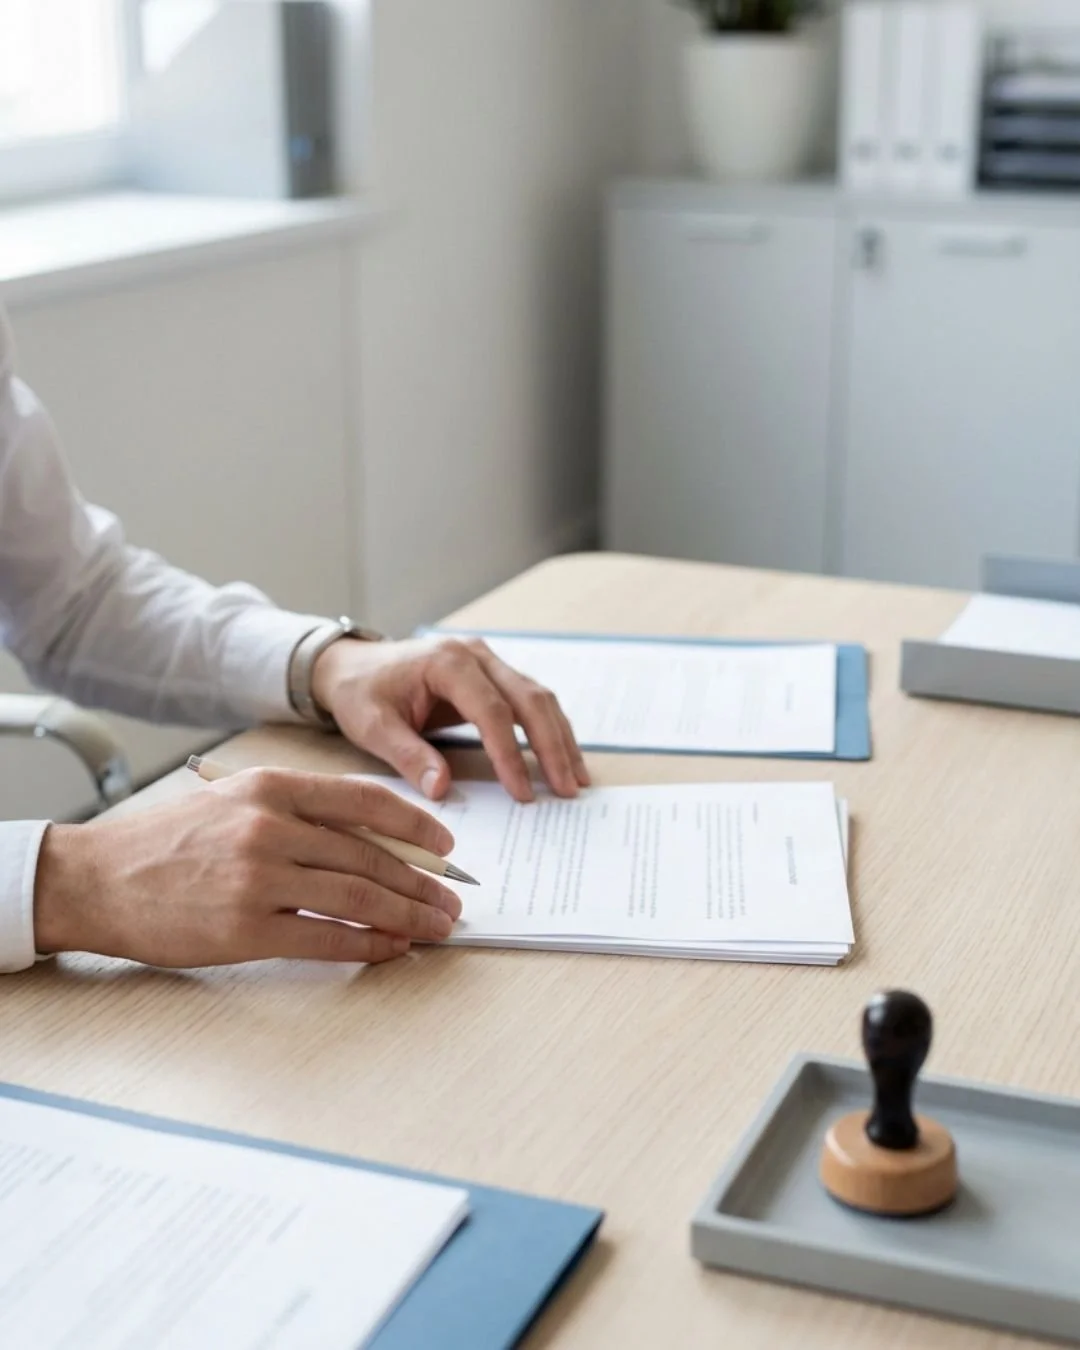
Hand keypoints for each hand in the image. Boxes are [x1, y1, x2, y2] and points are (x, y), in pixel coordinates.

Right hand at [34, 769, 461, 967]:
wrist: (98, 879)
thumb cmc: (170, 840)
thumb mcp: (234, 800)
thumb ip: (299, 811)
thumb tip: (372, 839)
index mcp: (271, 788)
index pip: (365, 801)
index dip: (415, 824)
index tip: (446, 846)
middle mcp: (270, 827)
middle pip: (370, 854)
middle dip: (423, 881)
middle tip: (453, 899)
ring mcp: (259, 879)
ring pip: (358, 895)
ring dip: (407, 914)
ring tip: (436, 927)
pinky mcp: (245, 929)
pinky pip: (326, 938)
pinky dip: (367, 944)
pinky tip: (392, 948)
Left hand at [312, 635, 589, 803]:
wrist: (352, 665)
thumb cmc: (360, 692)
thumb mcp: (372, 727)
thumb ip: (408, 756)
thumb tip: (442, 790)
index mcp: (446, 663)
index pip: (492, 711)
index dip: (510, 754)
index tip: (522, 793)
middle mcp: (475, 655)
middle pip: (529, 699)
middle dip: (551, 746)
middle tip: (566, 789)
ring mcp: (488, 661)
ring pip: (538, 698)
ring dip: (559, 738)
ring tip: (575, 778)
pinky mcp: (492, 675)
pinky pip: (529, 701)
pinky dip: (548, 729)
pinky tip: (561, 757)